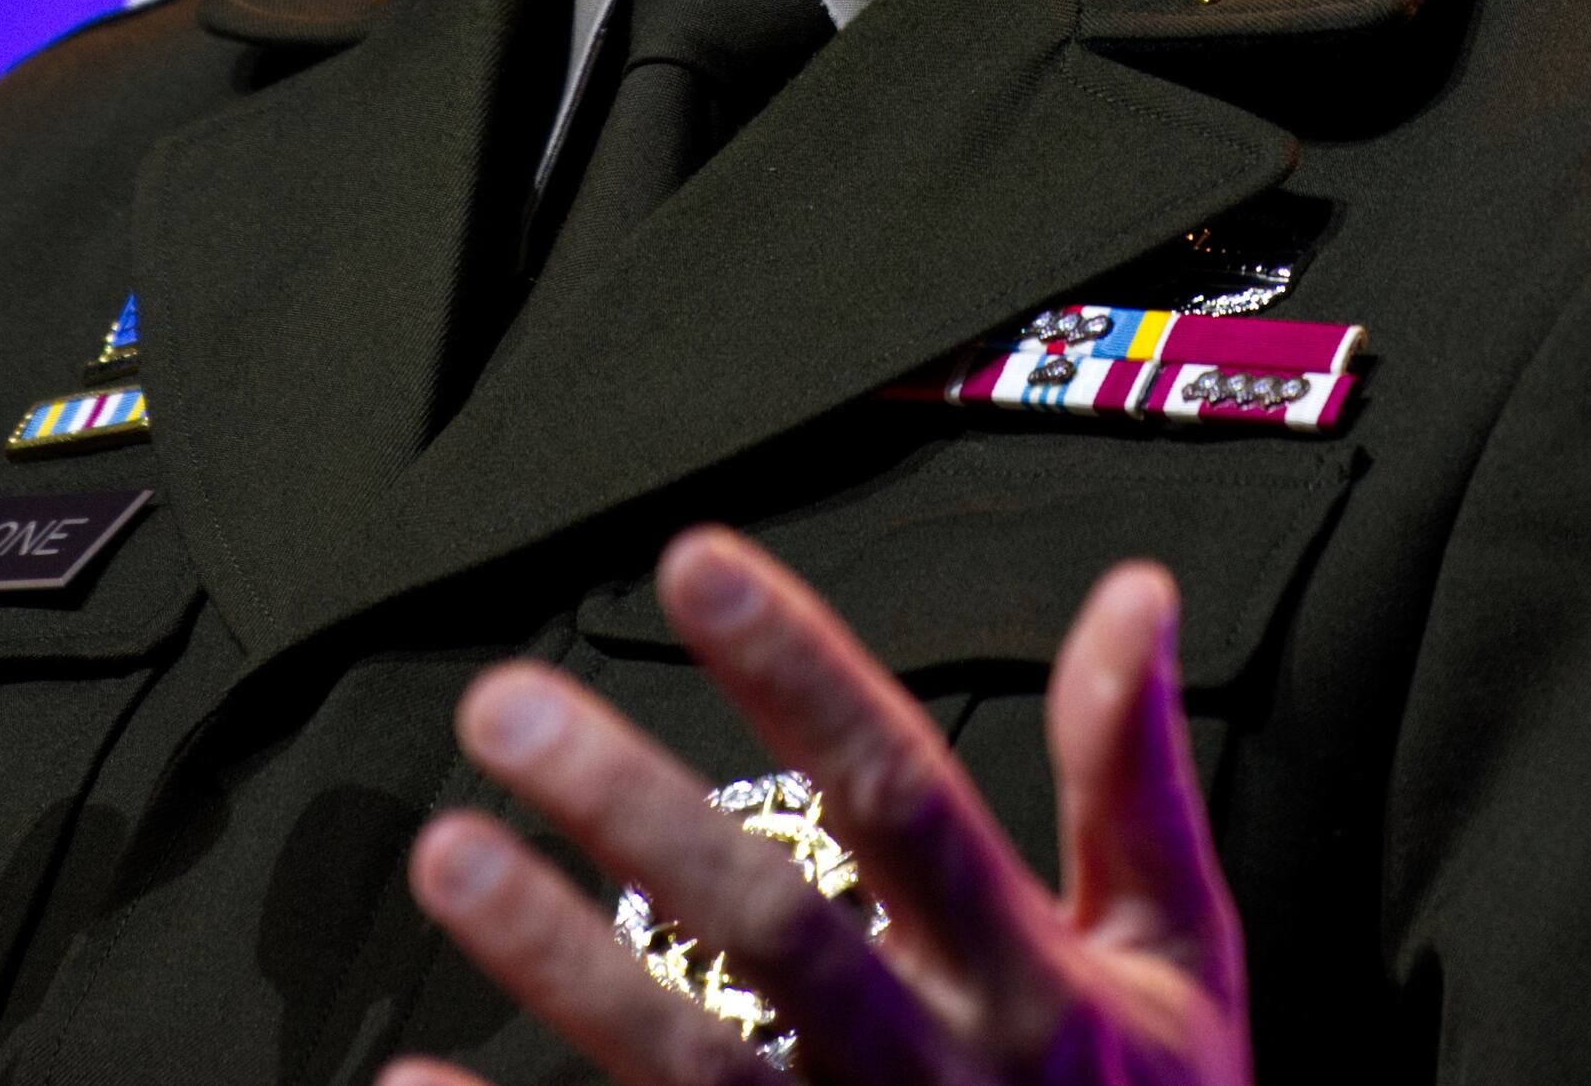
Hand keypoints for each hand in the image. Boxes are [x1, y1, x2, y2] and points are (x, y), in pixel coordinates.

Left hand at [389, 524, 1250, 1085]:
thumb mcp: (1178, 960)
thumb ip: (1131, 779)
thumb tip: (1133, 591)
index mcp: (1031, 985)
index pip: (906, 796)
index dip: (799, 674)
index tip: (693, 558)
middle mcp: (934, 1077)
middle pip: (772, 926)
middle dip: (636, 809)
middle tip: (504, 702)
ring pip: (687, 1068)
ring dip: (557, 961)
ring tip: (447, 853)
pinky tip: (413, 1082)